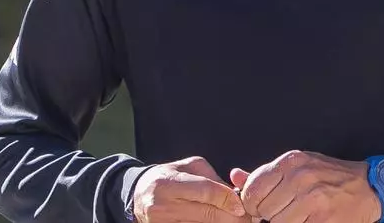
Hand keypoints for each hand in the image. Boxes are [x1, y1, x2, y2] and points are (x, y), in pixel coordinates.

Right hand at [133, 156, 248, 222]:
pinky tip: (217, 222)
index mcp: (168, 183)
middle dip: (230, 217)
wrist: (138, 196)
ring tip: (233, 219)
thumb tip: (234, 193)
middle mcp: (163, 205)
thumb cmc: (166, 177)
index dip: (228, 199)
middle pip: (207, 214)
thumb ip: (211, 178)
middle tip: (245, 217)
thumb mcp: (187, 167)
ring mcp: (163, 222)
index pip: (206, 191)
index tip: (240, 205)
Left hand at [229, 150, 380, 222]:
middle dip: (268, 216)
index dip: (251, 204)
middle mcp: (301, 177)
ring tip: (297, 216)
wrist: (368, 187)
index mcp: (291, 162)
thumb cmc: (329, 176)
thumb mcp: (298, 166)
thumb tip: (235, 176)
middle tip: (282, 212)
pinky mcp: (324, 219)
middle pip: (263, 209)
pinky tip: (308, 220)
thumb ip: (266, 174)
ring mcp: (314, 199)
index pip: (253, 188)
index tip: (260, 208)